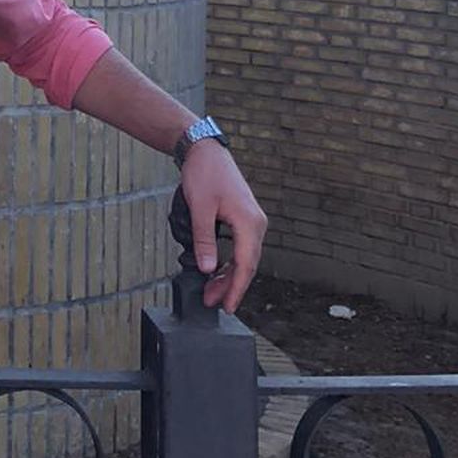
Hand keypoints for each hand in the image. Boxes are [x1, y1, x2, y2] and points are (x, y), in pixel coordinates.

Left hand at [181, 144, 267, 314]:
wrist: (206, 150)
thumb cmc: (204, 174)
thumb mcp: (200, 209)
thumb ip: (204, 240)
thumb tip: (207, 269)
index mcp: (249, 223)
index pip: (245, 265)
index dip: (235, 288)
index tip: (227, 307)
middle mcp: (256, 224)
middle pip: (247, 264)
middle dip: (230, 286)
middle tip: (213, 302)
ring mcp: (252, 221)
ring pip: (244, 257)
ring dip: (228, 275)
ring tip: (211, 291)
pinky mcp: (244, 218)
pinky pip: (240, 247)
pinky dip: (229, 261)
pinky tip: (216, 270)